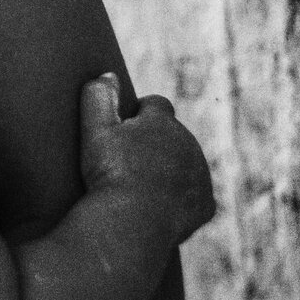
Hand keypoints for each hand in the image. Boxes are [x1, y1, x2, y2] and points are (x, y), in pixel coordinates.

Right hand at [77, 73, 213, 244]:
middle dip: (157, 143)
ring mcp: (200, 175)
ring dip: (171, 170)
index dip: (140, 113)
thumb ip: (99, 97)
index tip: (126, 125)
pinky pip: (195, 197)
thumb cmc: (110, 174)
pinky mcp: (205, 204)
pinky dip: (181, 200)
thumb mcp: (94, 131)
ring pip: (186, 165)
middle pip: (173, 135)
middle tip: (129, 162)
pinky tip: (161, 208)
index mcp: (163, 121)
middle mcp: (188, 143)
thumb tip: (108, 76)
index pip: (156, 104)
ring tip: (142, 186)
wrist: (133, 222)